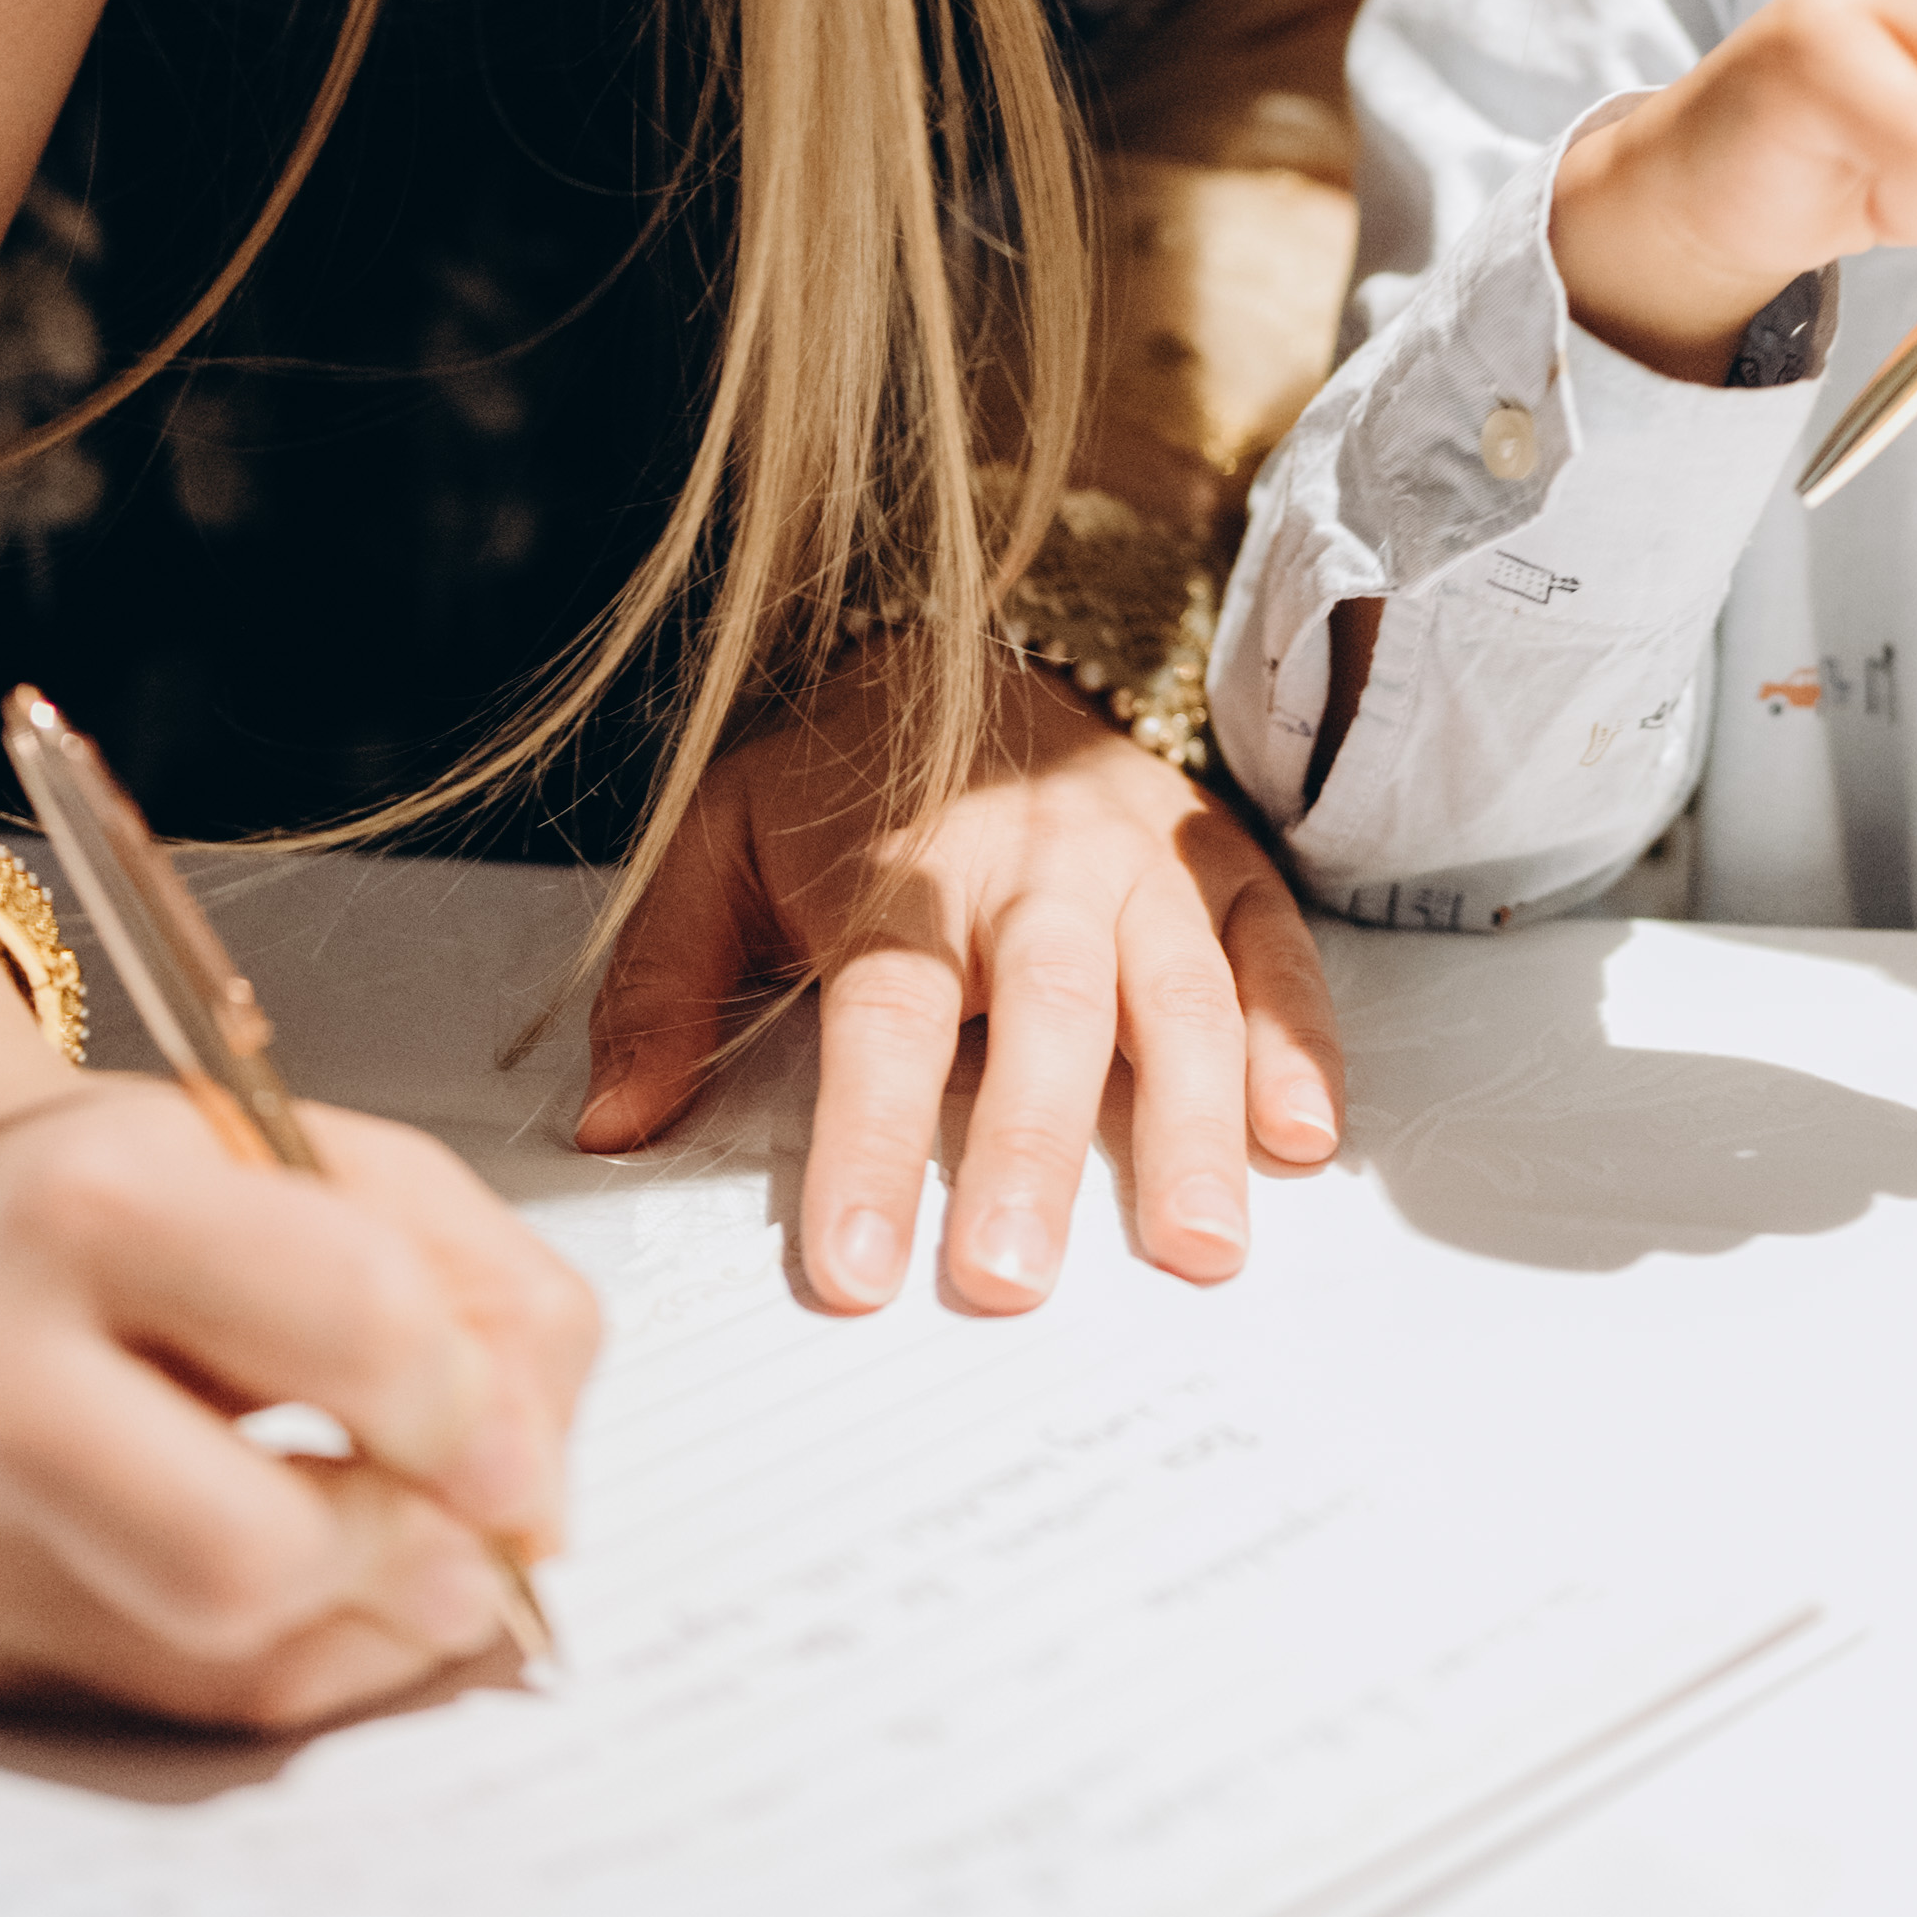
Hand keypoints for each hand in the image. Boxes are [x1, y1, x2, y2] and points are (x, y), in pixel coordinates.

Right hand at [0, 1081, 595, 1731]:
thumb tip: (531, 1506)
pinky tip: (317, 1588)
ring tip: (408, 1555)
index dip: (470, 1409)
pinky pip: (181, 1710)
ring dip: (373, 1628)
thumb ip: (495, 1303)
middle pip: (246, 1554)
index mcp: (95, 1203)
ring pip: (223, 1662)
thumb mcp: (349, 1169)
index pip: (348, 1323)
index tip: (512, 1449)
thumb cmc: (163, 1203)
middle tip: (470, 1541)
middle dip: (403, 1558)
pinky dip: (297, 1665)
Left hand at [580, 650, 1343, 1319]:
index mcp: (900, 873)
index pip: (882, 1020)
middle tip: (1018, 1276)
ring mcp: (1136, 861)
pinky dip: (1297, 1037)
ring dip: (1192, 1118)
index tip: (855, 1268)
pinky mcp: (1216, 859)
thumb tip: (614, 1125)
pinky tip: (1302, 1134)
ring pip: (1175, 988)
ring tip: (1197, 1242)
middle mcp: (1031, 868)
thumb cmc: (839, 781)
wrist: (968, 639)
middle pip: (1042, 1011)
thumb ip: (663, 984)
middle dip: (1032, 1149)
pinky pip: (1273, 946)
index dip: (868, 1143)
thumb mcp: (714, 846)